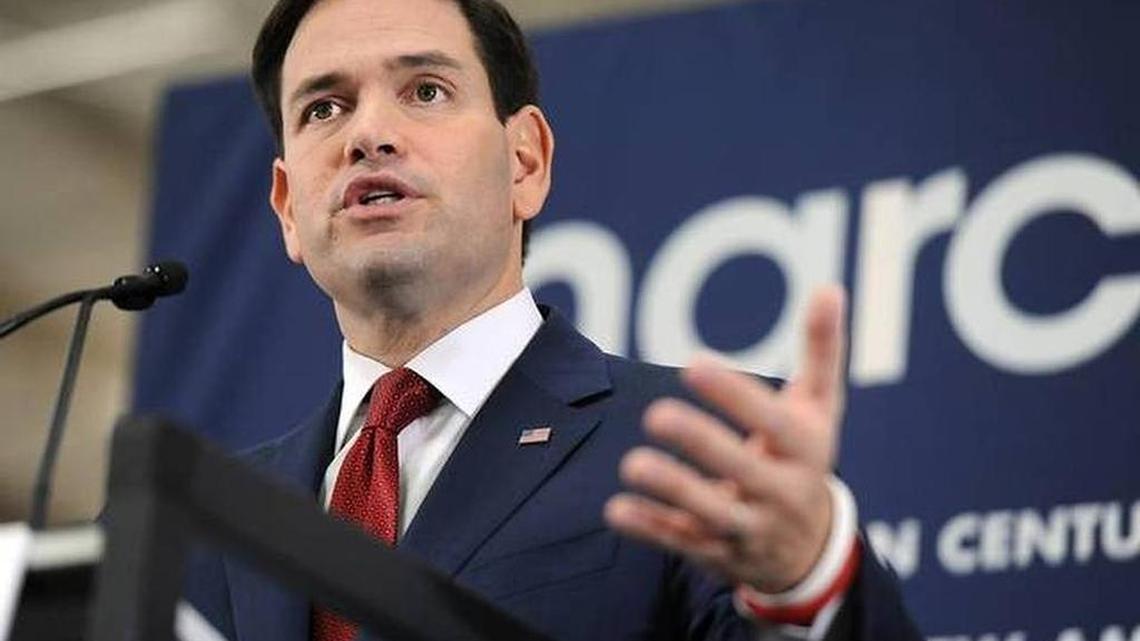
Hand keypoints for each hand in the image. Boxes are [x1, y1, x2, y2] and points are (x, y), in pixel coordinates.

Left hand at [604, 286, 846, 592]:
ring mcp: (749, 529)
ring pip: (710, 513)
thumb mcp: (819, 407)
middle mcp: (782, 493)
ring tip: (633, 464)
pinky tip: (616, 509)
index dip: (736, 396)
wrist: (809, 549)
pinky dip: (650, 529)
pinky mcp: (716, 552)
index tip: (694, 364)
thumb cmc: (804, 457)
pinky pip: (681, 543)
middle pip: (743, 469)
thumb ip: (821, 349)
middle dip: (701, 443)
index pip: (775, 422)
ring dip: (671, 489)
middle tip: (656, 414)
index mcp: (807, 450)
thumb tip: (829, 287)